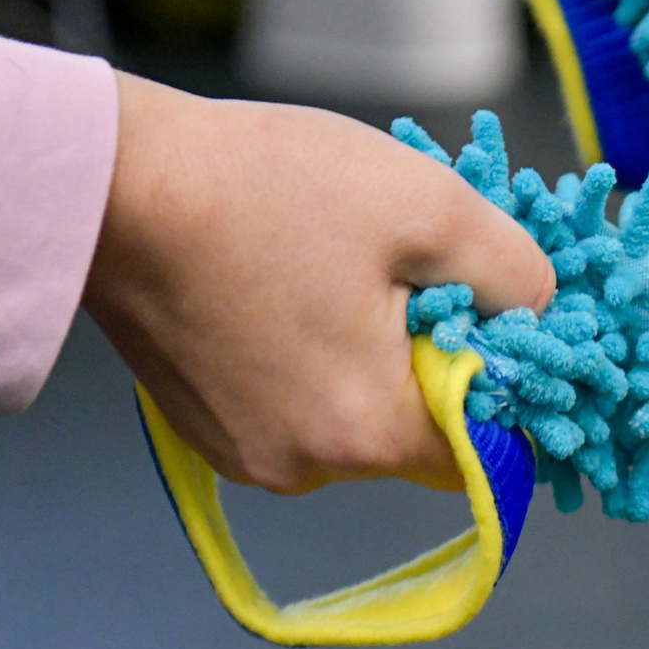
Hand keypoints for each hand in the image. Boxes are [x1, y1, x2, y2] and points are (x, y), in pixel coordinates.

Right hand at [86, 72, 555, 493]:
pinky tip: (288, 286)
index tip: (498, 320)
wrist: (108, 180)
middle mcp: (304, 468)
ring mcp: (246, 454)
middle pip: (417, 434)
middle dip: (433, 359)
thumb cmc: (267, 187)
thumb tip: (540, 316)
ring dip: (370, 355)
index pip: (485, 451)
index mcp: (366, 432)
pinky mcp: (206, 428)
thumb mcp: (432, 208)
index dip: (508, 388)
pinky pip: (295, 406)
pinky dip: (311, 358)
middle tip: (412, 270)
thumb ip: (516, 276)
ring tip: (339, 267)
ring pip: (355, 417)